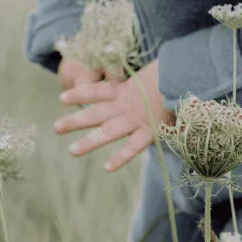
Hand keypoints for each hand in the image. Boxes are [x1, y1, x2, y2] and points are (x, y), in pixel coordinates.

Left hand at [54, 58, 176, 172]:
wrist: (185, 74)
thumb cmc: (171, 73)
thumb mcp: (153, 73)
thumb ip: (145, 82)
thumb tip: (147, 77)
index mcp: (126, 90)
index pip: (97, 91)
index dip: (80, 94)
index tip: (63, 98)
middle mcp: (126, 105)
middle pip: (95, 113)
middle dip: (75, 121)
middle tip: (56, 128)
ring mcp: (136, 119)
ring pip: (108, 132)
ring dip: (89, 142)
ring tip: (72, 151)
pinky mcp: (151, 131)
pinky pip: (133, 147)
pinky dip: (121, 157)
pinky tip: (107, 168)